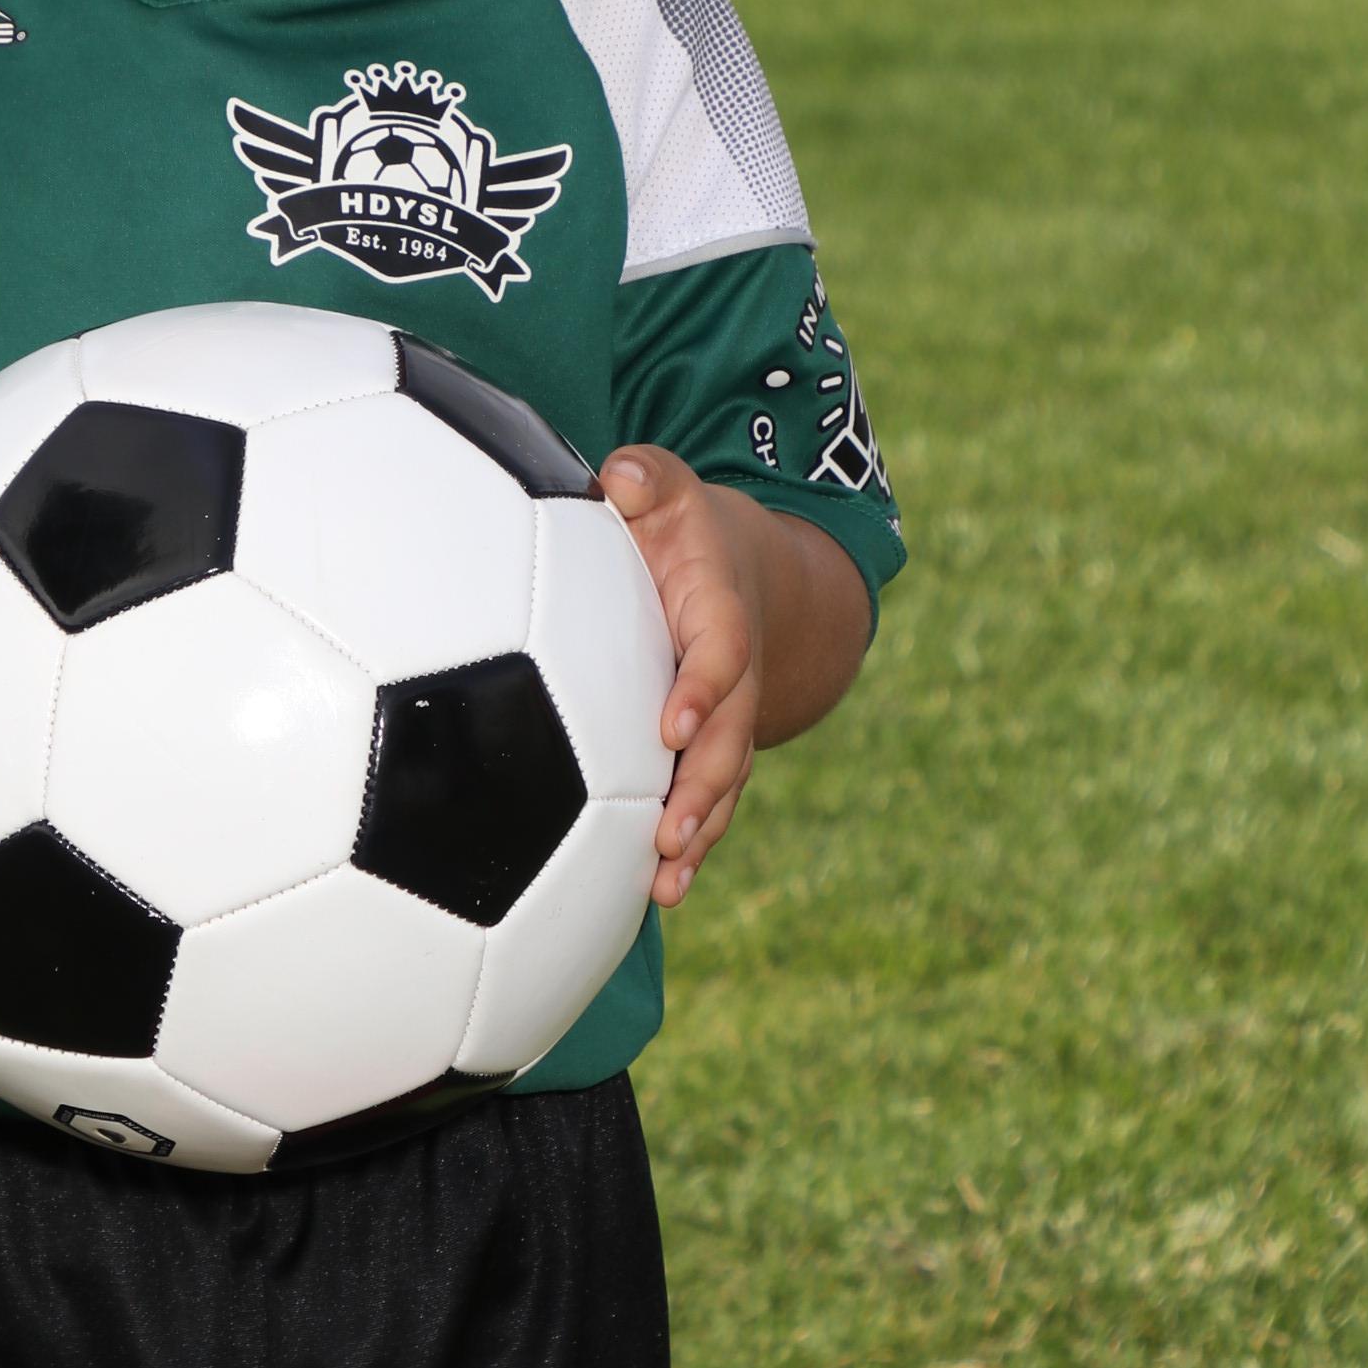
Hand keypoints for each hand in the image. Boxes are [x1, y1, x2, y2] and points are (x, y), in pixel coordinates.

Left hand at [601, 446, 763, 908]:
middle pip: (730, 738)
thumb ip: (648, 478)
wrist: (749, 571)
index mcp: (721, 612)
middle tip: (670, 831)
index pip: (721, 652)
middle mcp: (733, 677)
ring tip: (668, 884)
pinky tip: (656, 893)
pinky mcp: (707, 750)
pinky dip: (688, 846)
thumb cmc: (684, 529)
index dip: (701, 688)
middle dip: (705, 788)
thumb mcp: (671, 489)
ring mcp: (725, 720)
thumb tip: (618, 474)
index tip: (670, 724)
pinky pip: (706, 801)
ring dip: (700, 834)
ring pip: (723, 784)